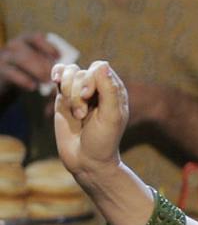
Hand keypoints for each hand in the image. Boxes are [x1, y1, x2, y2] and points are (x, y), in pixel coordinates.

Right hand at [0, 34, 58, 95]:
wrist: (7, 83)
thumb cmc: (29, 72)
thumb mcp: (40, 66)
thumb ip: (52, 67)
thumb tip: (65, 76)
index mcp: (26, 41)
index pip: (36, 38)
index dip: (48, 46)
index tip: (59, 57)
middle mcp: (14, 46)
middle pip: (29, 49)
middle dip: (44, 62)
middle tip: (55, 75)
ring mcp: (5, 57)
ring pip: (19, 58)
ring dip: (36, 70)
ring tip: (47, 81)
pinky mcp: (0, 70)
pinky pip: (10, 72)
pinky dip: (23, 79)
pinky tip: (33, 87)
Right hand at [51, 61, 129, 179]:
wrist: (85, 159)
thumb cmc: (103, 140)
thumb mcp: (110, 116)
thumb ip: (109, 91)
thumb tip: (103, 65)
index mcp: (114, 90)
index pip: (100, 68)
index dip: (90, 79)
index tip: (88, 97)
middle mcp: (98, 88)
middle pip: (82, 73)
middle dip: (77, 93)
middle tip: (82, 115)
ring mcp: (80, 92)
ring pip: (69, 74)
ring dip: (68, 93)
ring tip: (76, 114)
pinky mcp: (64, 98)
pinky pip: (60, 76)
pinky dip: (57, 75)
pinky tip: (54, 79)